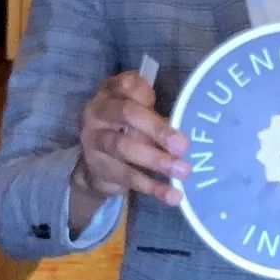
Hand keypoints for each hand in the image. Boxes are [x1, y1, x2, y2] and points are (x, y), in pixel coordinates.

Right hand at [71, 71, 189, 208]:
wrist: (95, 167)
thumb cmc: (126, 132)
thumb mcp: (139, 118)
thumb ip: (156, 118)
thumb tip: (186, 134)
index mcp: (111, 92)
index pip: (128, 84)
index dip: (147, 94)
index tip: (167, 103)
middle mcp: (98, 111)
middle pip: (127, 114)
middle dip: (157, 129)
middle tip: (183, 146)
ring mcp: (94, 139)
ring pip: (123, 146)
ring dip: (156, 159)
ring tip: (182, 171)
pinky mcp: (97, 167)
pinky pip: (127, 176)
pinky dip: (152, 187)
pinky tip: (172, 195)